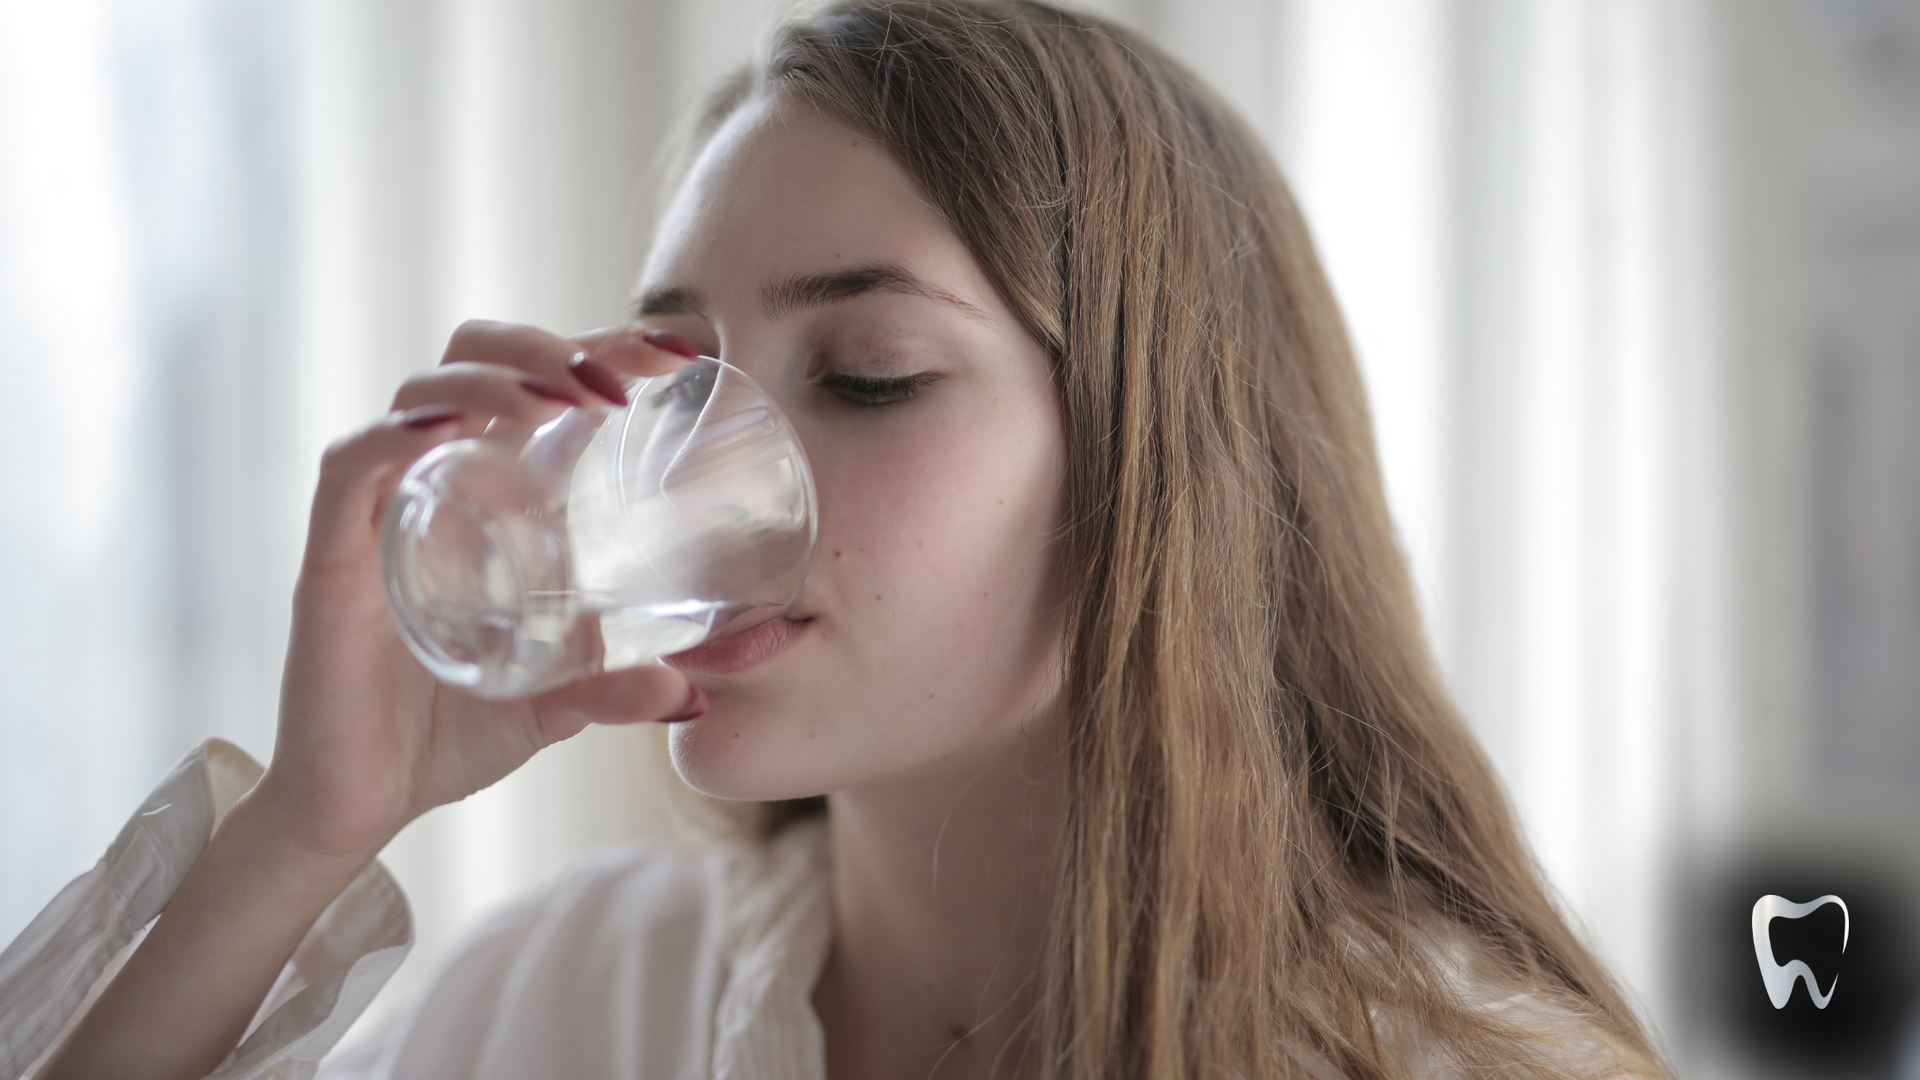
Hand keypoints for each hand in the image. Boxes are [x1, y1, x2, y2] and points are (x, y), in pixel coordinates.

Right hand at [257, 320, 705, 862]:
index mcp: (488, 491)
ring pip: (421, 392)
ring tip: (560, 399)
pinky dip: (396, 433)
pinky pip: (351, 466)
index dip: (602, 347)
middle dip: (548, 345)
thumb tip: (693, 695)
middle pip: (476, 358)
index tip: (678, 353)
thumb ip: (616, 690)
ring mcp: (379, 512)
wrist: (359, 805)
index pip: (538, 381)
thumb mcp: (555, 705)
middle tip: (619, 381)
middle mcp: (433, 481)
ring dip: (495, 377)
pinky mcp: (331, 555)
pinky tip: (450, 429)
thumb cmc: (449, 733)